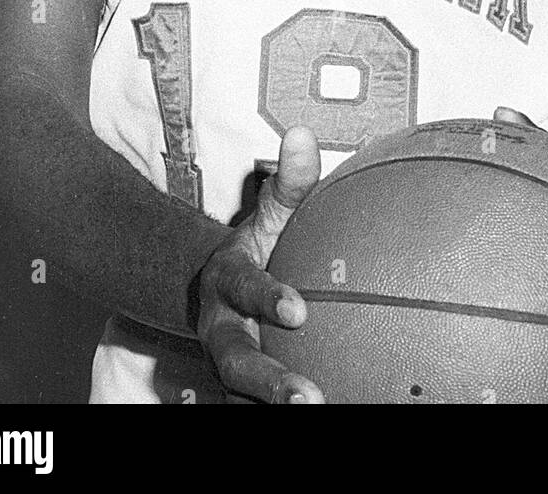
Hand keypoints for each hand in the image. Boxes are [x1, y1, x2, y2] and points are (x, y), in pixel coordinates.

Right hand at [197, 125, 325, 403]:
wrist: (219, 286)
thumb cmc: (262, 245)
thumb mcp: (272, 213)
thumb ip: (290, 181)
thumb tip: (303, 134)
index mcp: (226, 279)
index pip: (244, 288)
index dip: (267, 299)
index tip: (299, 311)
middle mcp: (220, 328)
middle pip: (236, 361)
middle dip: (269, 382)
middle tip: (310, 399)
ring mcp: (227, 364)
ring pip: (240, 395)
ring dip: (273, 407)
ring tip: (320, 411)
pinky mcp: (240, 391)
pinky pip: (251, 406)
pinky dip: (275, 413)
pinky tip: (327, 411)